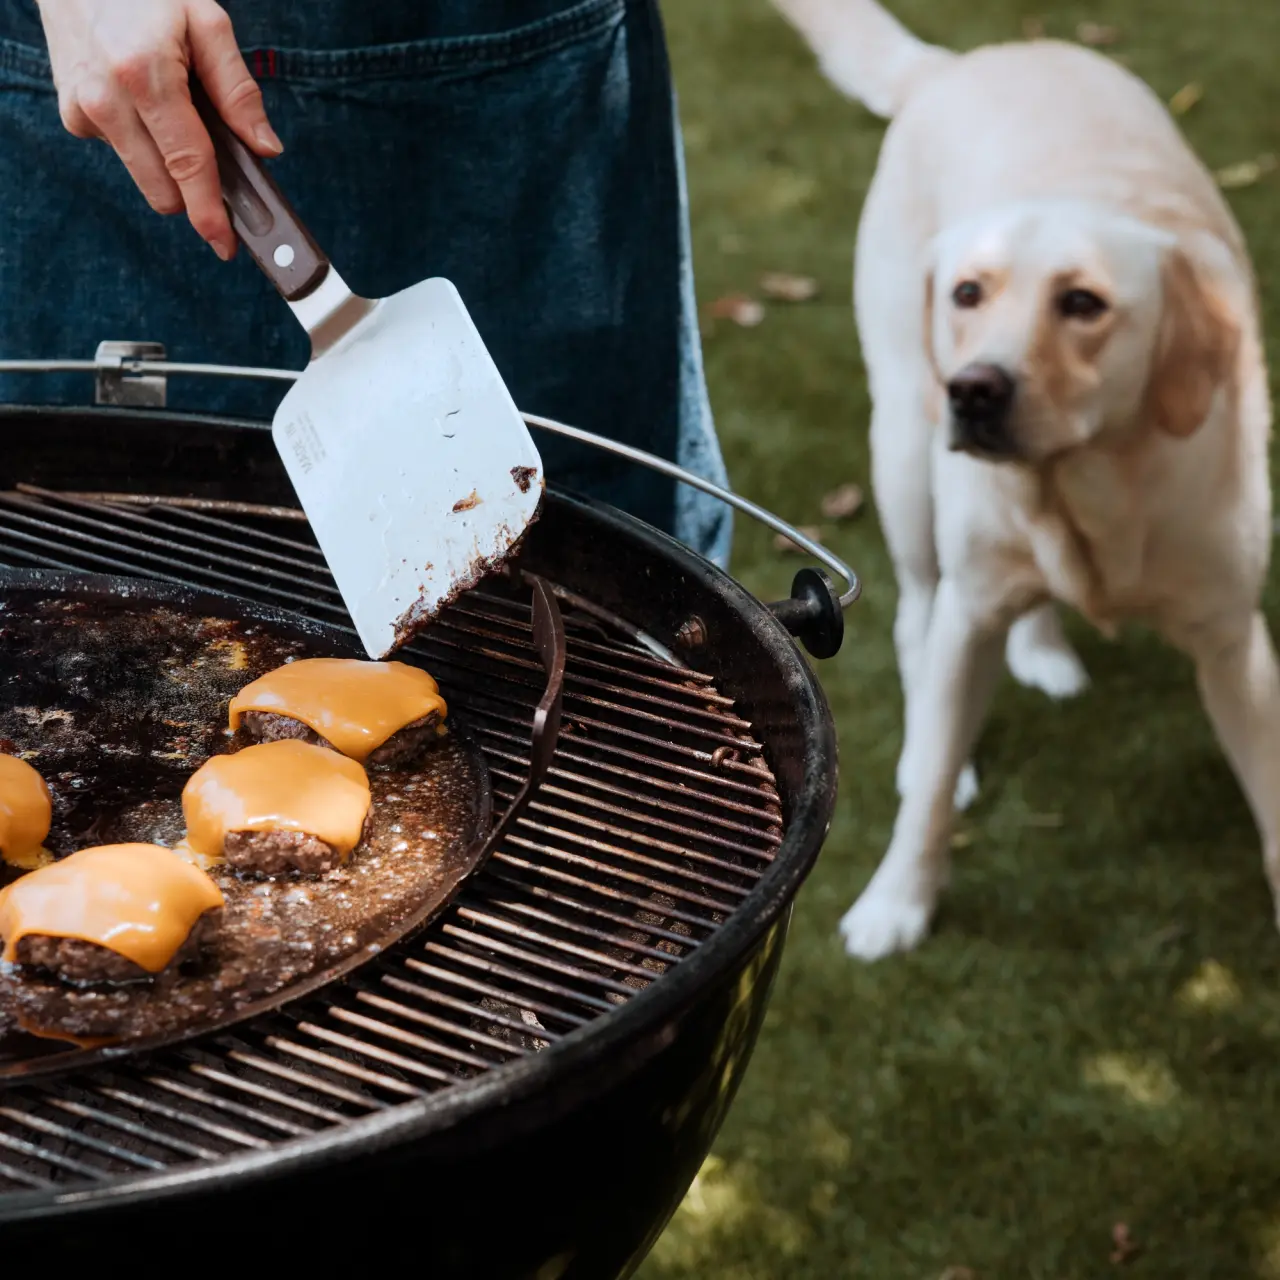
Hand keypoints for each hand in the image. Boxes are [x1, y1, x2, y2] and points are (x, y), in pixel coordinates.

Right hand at [36, 0, 282, 259]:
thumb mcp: (205, 23)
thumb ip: (238, 90)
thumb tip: (265, 148)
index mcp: (144, 76)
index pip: (186, 163)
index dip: (208, 211)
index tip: (225, 244)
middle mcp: (106, 100)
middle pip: (164, 189)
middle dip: (195, 190)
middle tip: (219, 164)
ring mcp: (84, 112)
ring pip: (145, 179)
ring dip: (169, 164)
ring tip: (176, 114)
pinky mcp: (74, 118)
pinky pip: (124, 153)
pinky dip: (143, 141)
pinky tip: (142, 101)